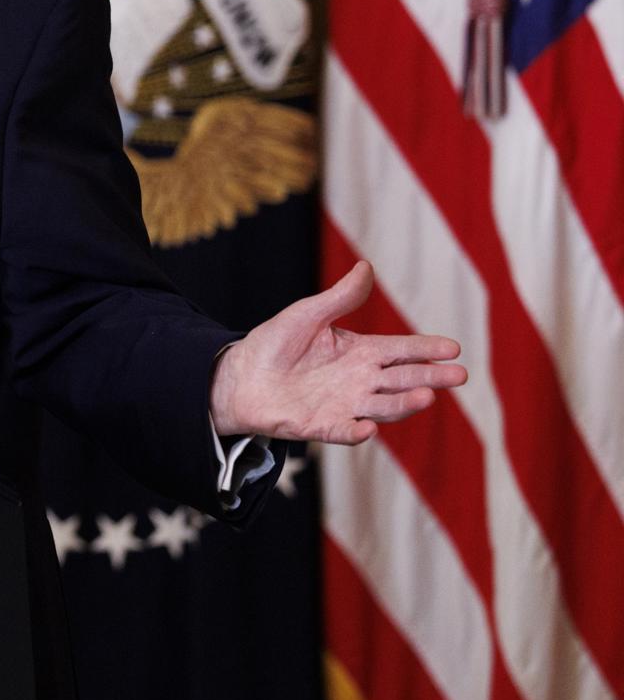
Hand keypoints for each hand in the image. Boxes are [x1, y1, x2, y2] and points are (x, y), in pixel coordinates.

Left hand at [209, 261, 466, 444]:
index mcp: (360, 352)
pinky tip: (367, 428)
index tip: (454, 348)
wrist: (240, 376)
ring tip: (426, 396)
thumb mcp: (308, 314)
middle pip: (402, 379)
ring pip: (382, 406)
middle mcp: (360, 381)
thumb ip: (339, 298)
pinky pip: (343, 430)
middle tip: (459, 375)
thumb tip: (366, 267)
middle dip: (431, 377)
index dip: (426, 349)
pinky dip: (356, 431)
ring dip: (403, 404)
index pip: (401, 350)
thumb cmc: (275, 343)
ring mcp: (344, 405)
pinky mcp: (322, 425)